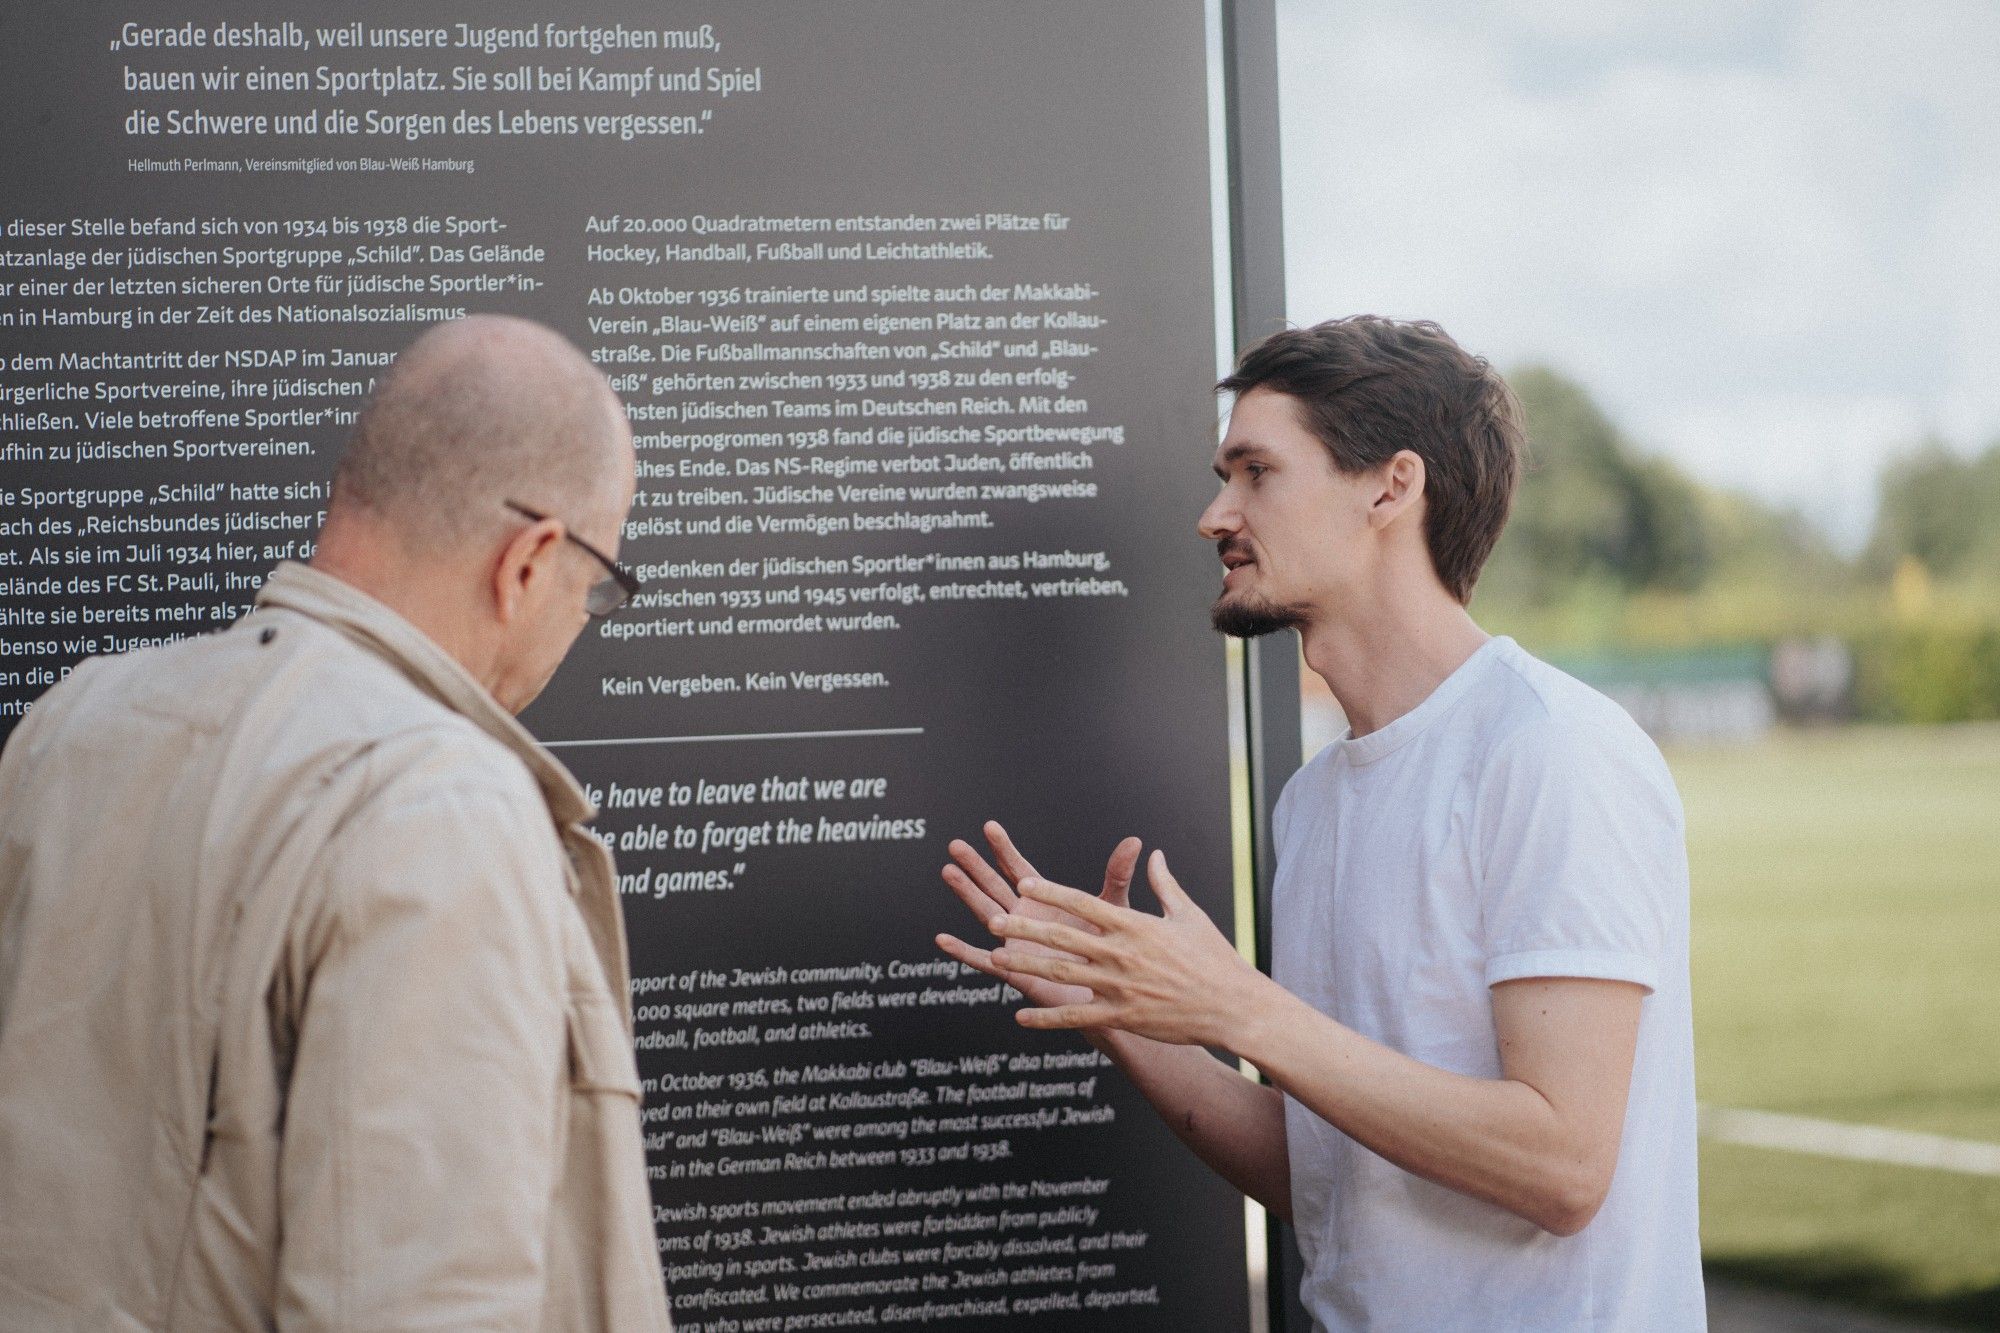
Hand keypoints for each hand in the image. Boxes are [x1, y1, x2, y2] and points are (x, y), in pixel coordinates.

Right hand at [935, 821, 1140, 1009]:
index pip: (1019, 869)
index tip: (990, 827)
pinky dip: (963, 952)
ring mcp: (1017, 943)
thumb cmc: (1115, 952)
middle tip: (956, 845)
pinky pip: (984, 961)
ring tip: (948, 872)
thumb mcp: (1114, 908)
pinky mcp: (1015, 969)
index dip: (1004, 849)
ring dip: (966, 894)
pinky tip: (943, 941)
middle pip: (995, 886)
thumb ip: (1117, 875)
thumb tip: (1135, 841)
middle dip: (976, 866)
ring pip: (986, 914)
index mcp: (1045, 901)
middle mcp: (1026, 919)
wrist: (1114, 994)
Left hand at [987, 850, 1267, 1048]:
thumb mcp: (1188, 914)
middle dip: (1026, 927)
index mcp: (1135, 925)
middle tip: (994, 920)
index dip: (1052, 892)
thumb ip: (1163, 883)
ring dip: (1027, 967)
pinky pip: (1076, 1017)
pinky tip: (1021, 1018)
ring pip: (1062, 974)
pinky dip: (1047, 1019)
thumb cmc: (1214, 958)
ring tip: (997, 960)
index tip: (1024, 882)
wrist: (1233, 1005)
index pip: (1084, 903)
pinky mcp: (1122, 1016)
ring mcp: (1119, 987)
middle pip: (1063, 936)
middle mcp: (1121, 953)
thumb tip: (1153, 854)